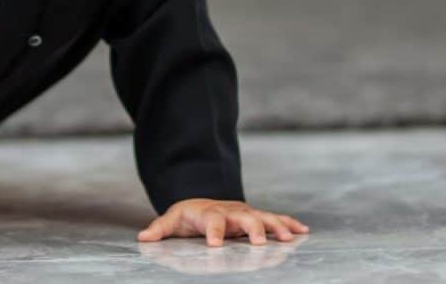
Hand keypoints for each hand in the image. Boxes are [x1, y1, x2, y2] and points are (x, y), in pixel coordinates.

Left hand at [137, 198, 308, 245]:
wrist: (204, 200)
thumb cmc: (188, 215)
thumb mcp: (172, 220)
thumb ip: (160, 229)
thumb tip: (142, 238)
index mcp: (210, 213)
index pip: (211, 221)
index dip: (213, 232)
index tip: (215, 245)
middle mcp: (231, 211)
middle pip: (243, 217)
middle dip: (253, 228)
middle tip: (259, 242)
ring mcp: (246, 213)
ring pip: (264, 217)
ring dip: (277, 226)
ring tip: (289, 238)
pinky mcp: (257, 217)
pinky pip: (275, 219)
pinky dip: (289, 224)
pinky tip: (303, 232)